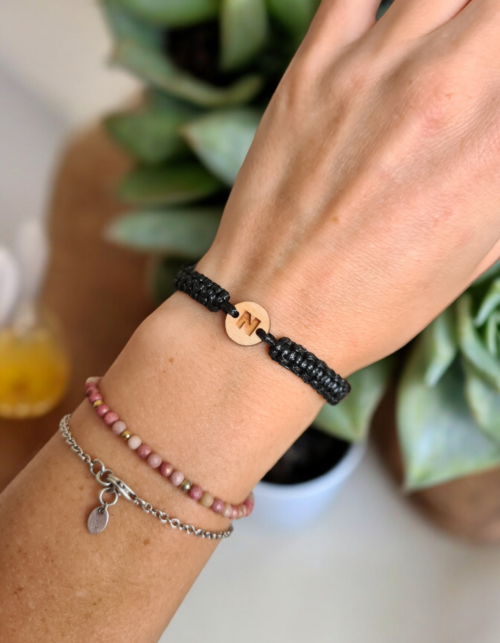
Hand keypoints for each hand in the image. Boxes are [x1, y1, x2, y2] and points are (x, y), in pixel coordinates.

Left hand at [197, 0, 499, 376]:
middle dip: (491, 30)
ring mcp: (374, 70)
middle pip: (496, 6)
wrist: (277, 312)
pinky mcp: (313, 69)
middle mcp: (448, 91)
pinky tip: (393, 22)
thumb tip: (494, 136)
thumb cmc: (380, 298)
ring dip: (455, 10)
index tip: (489, 104)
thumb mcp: (477, 250)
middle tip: (476, 61)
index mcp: (496, 148)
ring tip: (444, 41)